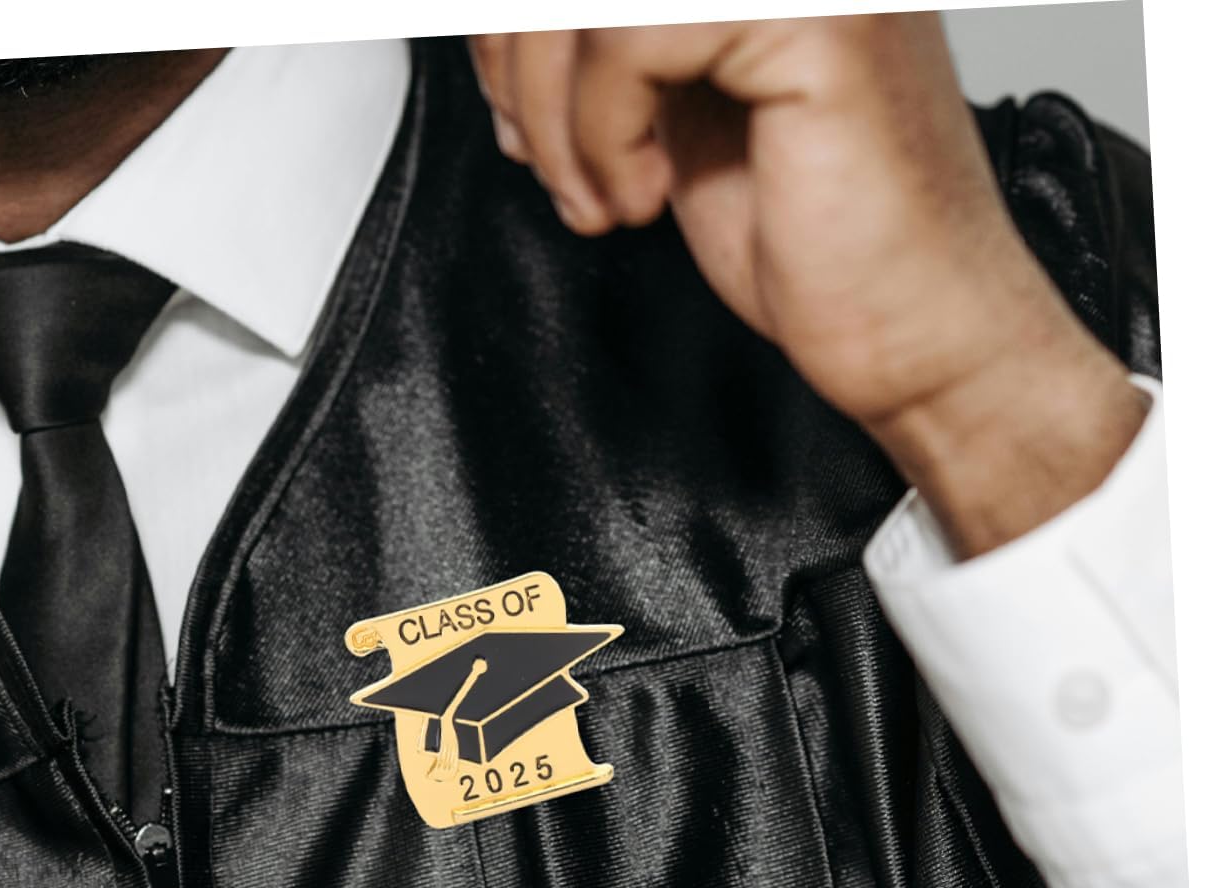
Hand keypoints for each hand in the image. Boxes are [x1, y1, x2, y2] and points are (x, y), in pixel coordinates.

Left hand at [470, 17, 1149, 555]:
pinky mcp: (820, 20)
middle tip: (538, 159)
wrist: (916, 328)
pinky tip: (642, 197)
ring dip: (556, 116)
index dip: (516, 32)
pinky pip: (631, 37)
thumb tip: (500, 27)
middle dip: (521, 65)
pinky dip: (600, 134)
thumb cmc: (818, 241)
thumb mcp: (681, 115)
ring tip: (597, 196)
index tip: (519, 121)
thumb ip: (619, 45)